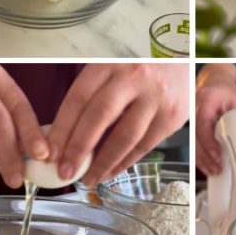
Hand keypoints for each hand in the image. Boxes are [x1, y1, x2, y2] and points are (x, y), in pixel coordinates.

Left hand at [47, 65, 189, 185]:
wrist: (185, 55)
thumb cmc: (140, 66)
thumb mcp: (113, 68)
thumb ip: (93, 94)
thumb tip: (66, 137)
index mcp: (110, 65)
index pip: (79, 99)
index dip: (62, 129)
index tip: (50, 152)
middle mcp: (134, 78)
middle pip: (99, 117)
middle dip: (78, 149)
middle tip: (65, 171)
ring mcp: (156, 98)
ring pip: (124, 137)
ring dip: (103, 163)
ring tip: (88, 179)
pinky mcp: (173, 117)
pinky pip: (144, 146)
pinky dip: (125, 163)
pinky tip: (110, 171)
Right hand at [195, 65, 235, 175]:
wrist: (213, 82)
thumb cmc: (224, 91)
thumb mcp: (235, 101)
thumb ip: (235, 118)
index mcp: (205, 100)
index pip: (203, 124)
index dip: (209, 142)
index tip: (217, 155)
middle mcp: (193, 109)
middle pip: (195, 137)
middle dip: (205, 156)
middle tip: (217, 168)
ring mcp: (189, 118)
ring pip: (191, 142)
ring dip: (201, 159)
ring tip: (213, 170)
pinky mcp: (190, 126)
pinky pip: (192, 143)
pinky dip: (199, 156)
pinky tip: (205, 165)